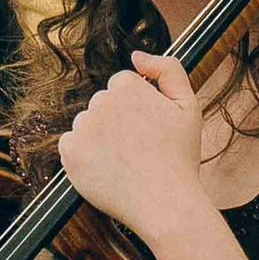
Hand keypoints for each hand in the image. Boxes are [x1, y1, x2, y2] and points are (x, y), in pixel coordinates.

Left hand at [56, 52, 208, 244]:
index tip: (149, 128)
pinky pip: (71, 145)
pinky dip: (84, 155)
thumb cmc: (179, 157)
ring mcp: (82, 128)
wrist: (164, 203)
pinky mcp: (69, 153)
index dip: (139, 108)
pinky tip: (107, 168)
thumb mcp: (188, 106)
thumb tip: (137, 55)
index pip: (122, 86)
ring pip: (87, 125)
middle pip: (103, 104)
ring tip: (125, 161)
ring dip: (100, 138)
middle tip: (140, 148)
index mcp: (126, 86)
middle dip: (118, 121)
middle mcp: (100, 102)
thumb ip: (168, 70)